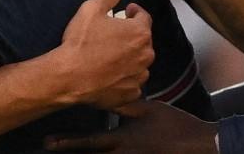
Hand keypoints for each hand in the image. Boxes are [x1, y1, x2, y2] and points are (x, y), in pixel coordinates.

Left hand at [44, 101, 216, 152]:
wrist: (196, 145)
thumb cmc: (174, 125)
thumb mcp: (148, 108)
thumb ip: (125, 104)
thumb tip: (106, 95)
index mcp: (122, 139)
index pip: (89, 142)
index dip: (67, 142)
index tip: (47, 143)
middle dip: (70, 152)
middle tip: (49, 148)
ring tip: (67, 150)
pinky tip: (100, 152)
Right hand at [52, 0, 154, 109]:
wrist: (69, 77)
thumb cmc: (81, 41)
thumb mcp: (92, 10)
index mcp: (139, 33)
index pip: (144, 17)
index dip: (133, 12)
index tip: (124, 12)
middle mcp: (146, 55)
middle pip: (143, 41)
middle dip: (131, 36)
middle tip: (112, 35)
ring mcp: (139, 76)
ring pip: (140, 63)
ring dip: (130, 58)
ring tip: (111, 56)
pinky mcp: (131, 94)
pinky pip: (133, 83)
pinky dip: (125, 79)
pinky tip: (110, 76)